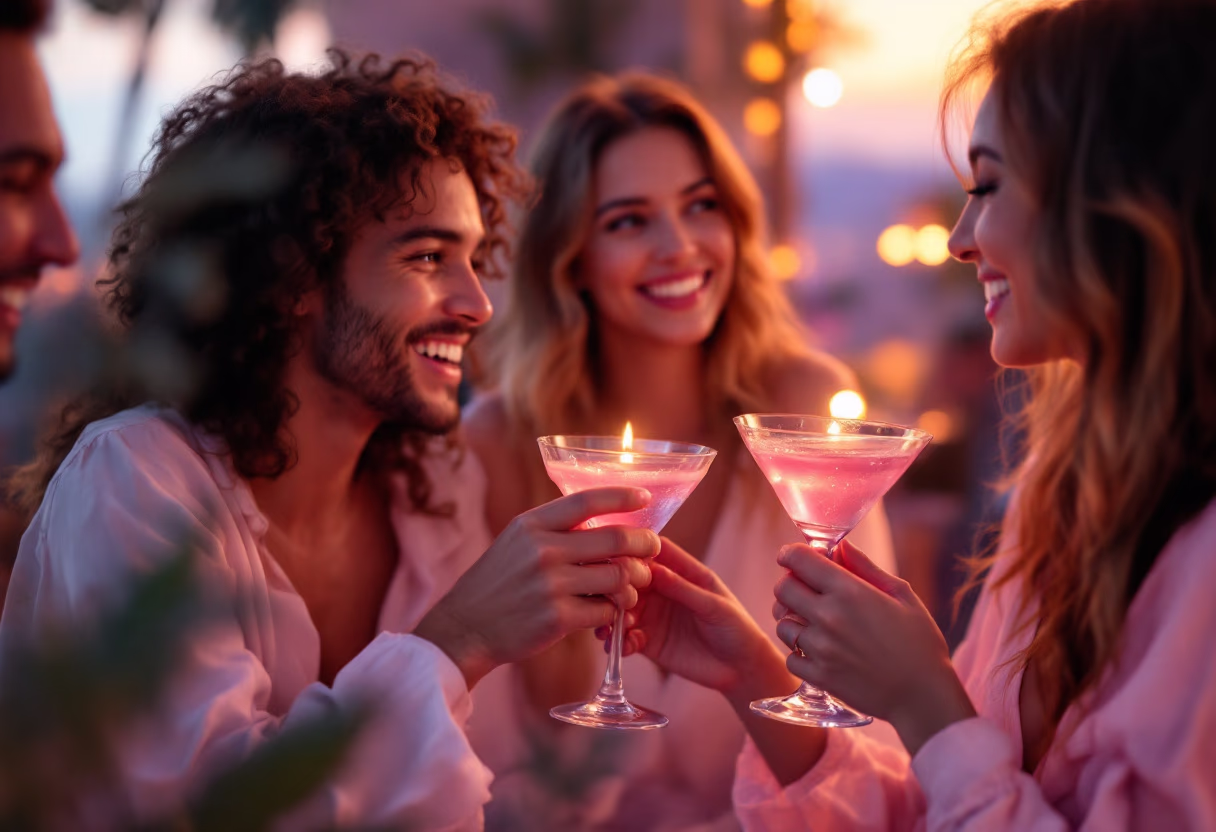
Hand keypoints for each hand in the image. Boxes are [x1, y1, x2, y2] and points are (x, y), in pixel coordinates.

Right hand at [415, 486, 659, 688]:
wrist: (464, 628)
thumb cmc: (497, 583)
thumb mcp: (516, 542)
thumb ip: (553, 529)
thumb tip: (604, 518)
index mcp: (532, 525)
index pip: (586, 500)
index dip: (622, 496)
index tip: (645, 497)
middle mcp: (542, 550)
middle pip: (614, 539)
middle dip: (643, 543)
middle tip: (652, 548)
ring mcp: (550, 585)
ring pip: (617, 577)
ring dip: (633, 583)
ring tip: (631, 587)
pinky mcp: (557, 618)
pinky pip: (605, 610)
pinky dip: (612, 612)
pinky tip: (606, 613)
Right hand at [608, 539, 827, 785]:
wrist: (741, 668)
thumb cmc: (736, 628)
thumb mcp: (714, 606)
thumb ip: (684, 589)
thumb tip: (652, 569)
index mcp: (683, 573)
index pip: (654, 553)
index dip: (636, 552)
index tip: (620, 558)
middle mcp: (663, 591)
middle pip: (630, 579)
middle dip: (617, 586)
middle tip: (611, 598)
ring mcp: (653, 616)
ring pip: (622, 609)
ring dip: (612, 616)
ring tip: (611, 627)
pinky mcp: (648, 642)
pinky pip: (626, 638)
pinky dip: (618, 641)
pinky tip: (620, 647)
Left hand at [773, 540, 974, 753]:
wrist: (924, 696)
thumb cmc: (919, 643)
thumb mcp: (901, 595)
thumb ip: (865, 567)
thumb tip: (841, 546)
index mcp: (849, 592)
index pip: (798, 559)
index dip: (791, 554)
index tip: (792, 557)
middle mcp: (829, 617)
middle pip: (782, 589)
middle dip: (790, 584)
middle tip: (805, 591)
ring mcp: (821, 649)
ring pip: (782, 624)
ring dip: (793, 620)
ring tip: (814, 624)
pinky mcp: (819, 677)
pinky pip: (790, 658)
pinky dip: (799, 654)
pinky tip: (818, 652)